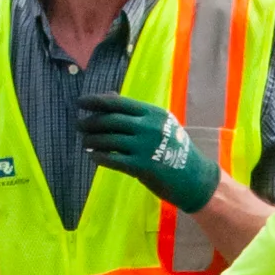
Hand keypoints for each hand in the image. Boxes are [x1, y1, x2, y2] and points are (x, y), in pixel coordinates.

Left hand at [77, 94, 221, 213]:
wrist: (194, 177)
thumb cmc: (175, 150)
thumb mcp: (160, 124)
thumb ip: (135, 112)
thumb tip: (108, 97)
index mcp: (153, 113)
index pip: (118, 103)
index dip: (96, 101)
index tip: (80, 102)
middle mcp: (148, 127)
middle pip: (111, 121)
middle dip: (91, 122)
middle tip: (79, 124)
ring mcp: (145, 146)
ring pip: (109, 140)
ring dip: (92, 140)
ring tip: (84, 141)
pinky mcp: (142, 166)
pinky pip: (114, 160)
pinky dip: (100, 157)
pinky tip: (92, 157)